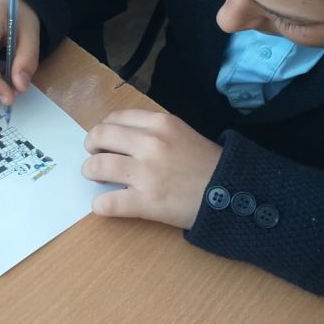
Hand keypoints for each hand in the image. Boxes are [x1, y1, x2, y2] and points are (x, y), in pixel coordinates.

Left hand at [82, 109, 221, 228]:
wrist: (233, 193)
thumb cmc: (206, 164)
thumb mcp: (181, 133)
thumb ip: (151, 130)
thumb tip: (117, 137)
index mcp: (160, 123)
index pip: (114, 118)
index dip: (103, 129)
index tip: (104, 140)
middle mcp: (151, 144)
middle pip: (99, 137)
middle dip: (91, 147)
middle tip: (95, 157)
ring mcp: (147, 173)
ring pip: (97, 167)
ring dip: (90, 172)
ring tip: (98, 178)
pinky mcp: (147, 202)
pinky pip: (107, 203)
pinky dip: (100, 205)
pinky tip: (103, 205)